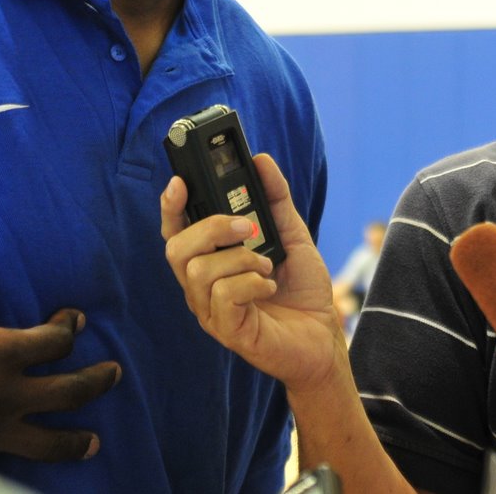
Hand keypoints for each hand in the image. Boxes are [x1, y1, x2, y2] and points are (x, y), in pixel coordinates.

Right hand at [0, 185, 121, 462]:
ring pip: (45, 443)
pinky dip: (19, 464)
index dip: (69, 329)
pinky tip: (27, 463)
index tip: (73, 321)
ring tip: (92, 441)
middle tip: (112, 374)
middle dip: (95, 383)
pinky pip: (1, 466)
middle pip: (68, 393)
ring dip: (73, 441)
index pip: (56, 343)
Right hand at [161, 154, 345, 393]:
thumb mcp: (293, 234)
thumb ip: (276, 198)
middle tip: (246, 227)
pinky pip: (223, 296)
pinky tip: (269, 286)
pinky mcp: (227, 331)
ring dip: (240, 259)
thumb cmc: (302, 289)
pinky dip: (251, 282)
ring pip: (198, 271)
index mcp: (211, 260)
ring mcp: (210, 311)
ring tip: (266, 265)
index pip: (176, 232)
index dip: (170, 207)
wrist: (325, 334)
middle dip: (210, 228)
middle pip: (176, 248)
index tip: (179, 182)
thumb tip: (261, 160)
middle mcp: (202, 286)